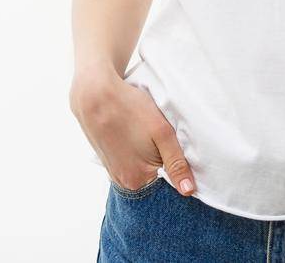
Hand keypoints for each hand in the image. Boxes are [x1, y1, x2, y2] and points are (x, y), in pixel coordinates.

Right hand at [68, 69, 196, 195]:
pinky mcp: (106, 158)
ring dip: (146, 152)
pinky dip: (134, 148)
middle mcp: (123, 181)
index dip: (173, 163)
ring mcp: (112, 170)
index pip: (168, 182)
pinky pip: (128, 158)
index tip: (169, 144)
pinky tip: (133, 132)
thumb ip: (177, 164)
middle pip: (153, 174)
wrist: (95, 95)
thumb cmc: (131, 110)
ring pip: (141, 165)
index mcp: (138, 180)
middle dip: (159, 157)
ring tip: (142, 132)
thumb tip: (188, 190)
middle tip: (155, 134)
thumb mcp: (163, 134)